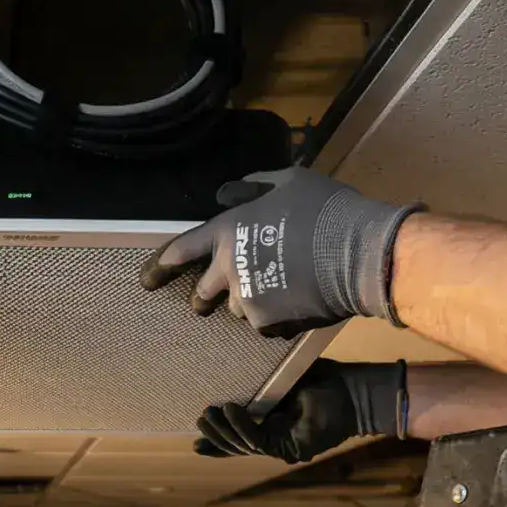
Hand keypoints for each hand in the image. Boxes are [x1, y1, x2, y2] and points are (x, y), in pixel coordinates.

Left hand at [141, 168, 421, 337]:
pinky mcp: (269, 323)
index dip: (160, 265)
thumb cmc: (324, 209)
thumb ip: (250, 187)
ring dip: (248, 302)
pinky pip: (264, 324)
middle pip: (200, 293)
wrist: (359, 252)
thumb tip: (224, 193)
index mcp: (227, 231)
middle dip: (200, 299)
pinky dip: (274, 317)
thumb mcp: (287, 182)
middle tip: (204, 302)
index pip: (180, 250)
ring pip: (237, 309)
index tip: (147, 279)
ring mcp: (247, 300)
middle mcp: (228, 269)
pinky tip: (295, 302)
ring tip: (276, 291)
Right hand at [195, 360, 408, 463]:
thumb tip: (234, 377)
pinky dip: (243, 426)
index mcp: (273, 425)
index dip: (218, 440)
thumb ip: (262, 389)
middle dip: (215, 435)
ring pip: (244, 446)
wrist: (353, 390)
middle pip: (237, 445)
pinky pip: (259, 441)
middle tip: (199, 418)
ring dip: (225, 431)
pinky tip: (231, 411)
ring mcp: (284, 447)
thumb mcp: (283, 381)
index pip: (240, 437)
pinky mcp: (291, 449)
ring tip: (209, 413)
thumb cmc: (324, 380)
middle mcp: (277, 440)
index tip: (196, 438)